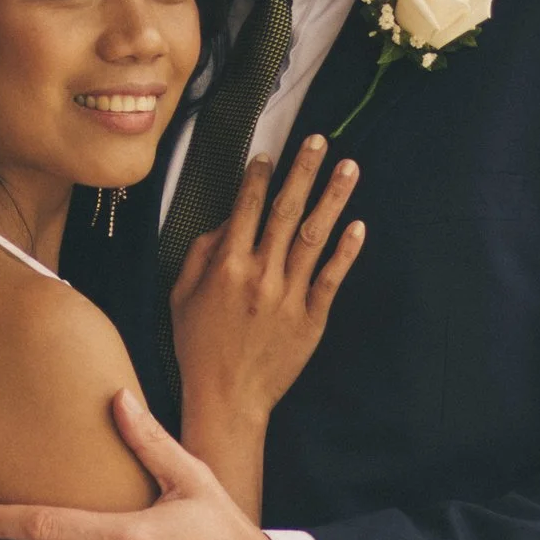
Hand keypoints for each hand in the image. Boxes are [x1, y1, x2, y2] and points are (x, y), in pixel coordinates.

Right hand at [169, 131, 364, 452]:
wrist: (227, 398)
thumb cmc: (198, 348)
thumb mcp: (181, 298)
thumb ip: (199, 255)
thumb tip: (224, 223)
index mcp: (226, 266)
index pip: (246, 208)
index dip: (259, 178)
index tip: (269, 155)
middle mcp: (260, 275)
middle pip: (286, 211)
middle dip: (302, 171)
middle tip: (317, 141)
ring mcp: (288, 296)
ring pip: (314, 237)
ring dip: (333, 198)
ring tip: (348, 168)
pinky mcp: (310, 319)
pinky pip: (331, 278)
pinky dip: (345, 251)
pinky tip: (357, 225)